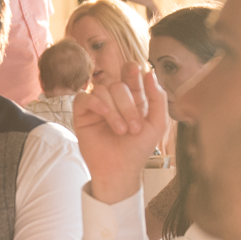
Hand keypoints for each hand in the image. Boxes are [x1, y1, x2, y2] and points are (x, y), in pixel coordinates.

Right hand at [72, 68, 164, 204]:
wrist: (120, 169)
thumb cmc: (138, 148)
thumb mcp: (157, 124)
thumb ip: (158, 98)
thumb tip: (149, 72)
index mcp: (133, 98)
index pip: (130, 75)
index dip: (132, 71)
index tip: (136, 70)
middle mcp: (114, 99)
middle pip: (118, 84)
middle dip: (128, 105)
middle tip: (134, 128)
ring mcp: (97, 104)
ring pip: (102, 90)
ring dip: (115, 111)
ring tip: (121, 130)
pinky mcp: (82, 113)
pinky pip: (84, 97)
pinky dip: (96, 103)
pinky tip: (103, 114)